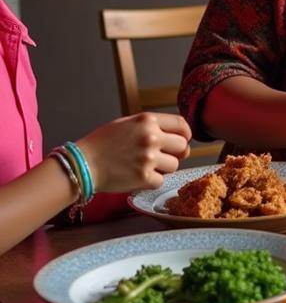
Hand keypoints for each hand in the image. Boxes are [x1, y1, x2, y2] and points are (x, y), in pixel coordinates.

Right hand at [76, 113, 191, 192]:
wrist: (82, 164)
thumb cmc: (102, 143)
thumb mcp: (127, 123)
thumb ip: (152, 126)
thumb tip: (178, 136)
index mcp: (147, 120)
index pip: (182, 124)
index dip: (185, 134)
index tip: (183, 140)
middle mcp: (151, 137)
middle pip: (182, 146)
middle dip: (177, 153)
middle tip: (164, 156)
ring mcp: (148, 158)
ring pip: (174, 165)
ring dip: (164, 168)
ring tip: (145, 166)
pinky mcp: (144, 177)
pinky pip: (161, 180)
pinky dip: (152, 181)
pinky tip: (138, 176)